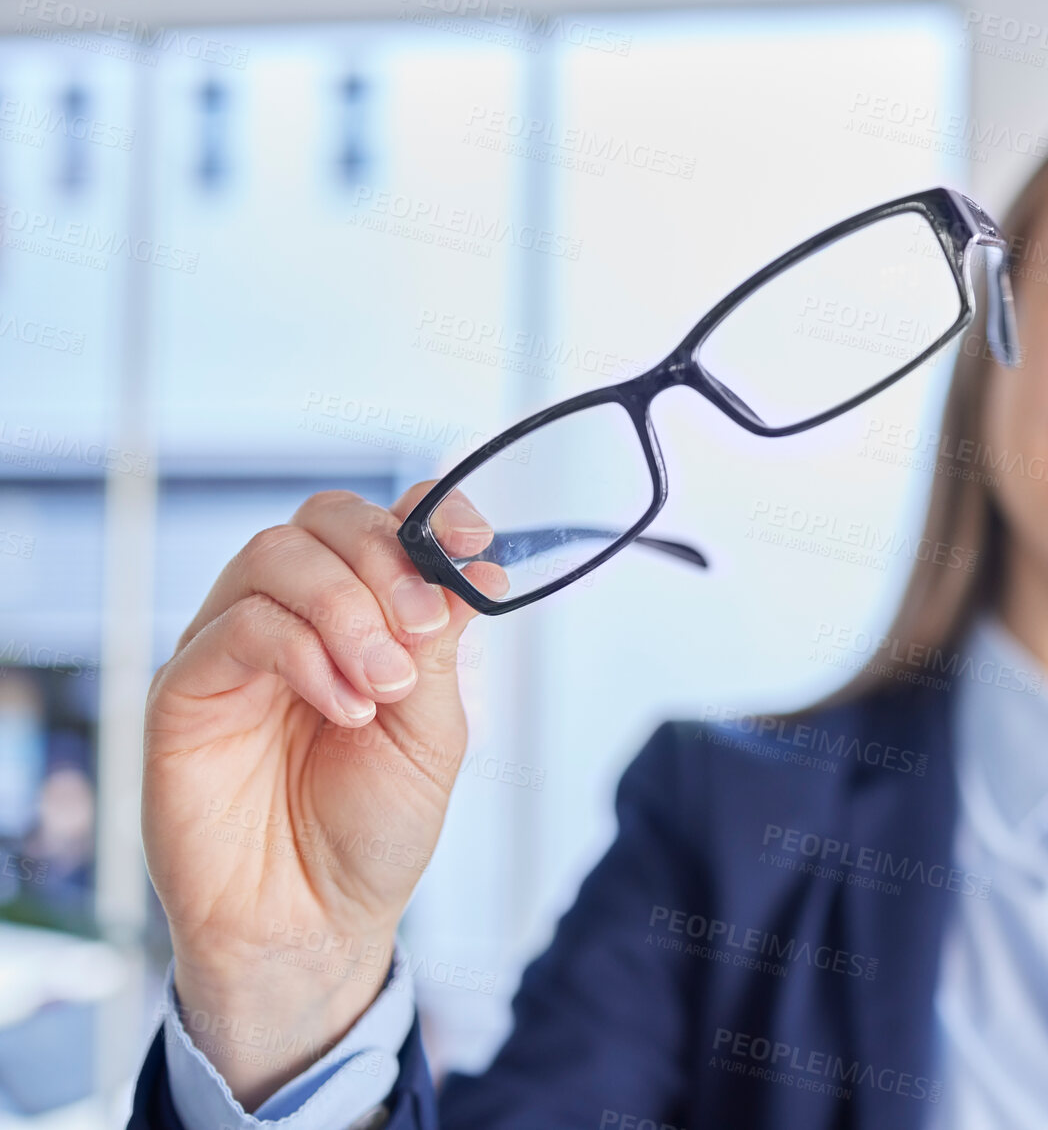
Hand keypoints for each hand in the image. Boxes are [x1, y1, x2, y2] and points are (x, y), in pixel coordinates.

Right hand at [142, 481, 504, 1106]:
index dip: (429, 512)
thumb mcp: (432, 730)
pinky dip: (303, 653)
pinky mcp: (186, 691)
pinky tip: (344, 708)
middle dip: (385, 560)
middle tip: (421, 630)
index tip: (472, 541)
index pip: (381, 521)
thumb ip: (437, 644)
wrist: (314, 924)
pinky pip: (236, 627)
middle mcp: (293, 618)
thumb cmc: (370, 831)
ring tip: (383, 685)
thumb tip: (470, 565)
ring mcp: (234, 649)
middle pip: (324, 520)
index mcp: (360, 617)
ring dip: (346, 608)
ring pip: (276, 557)